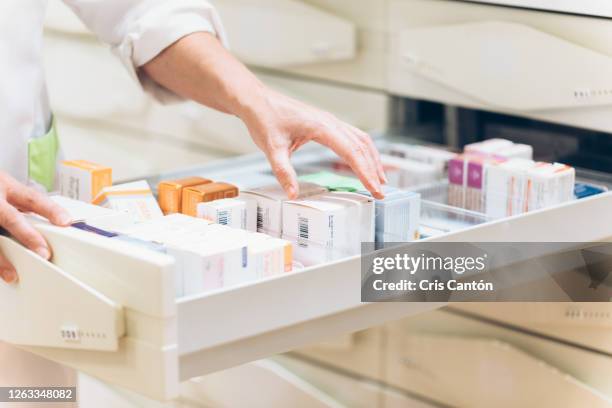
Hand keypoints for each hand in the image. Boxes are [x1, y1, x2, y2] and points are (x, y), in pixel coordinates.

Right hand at [0, 172, 71, 282]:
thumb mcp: (7, 187)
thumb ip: (24, 204)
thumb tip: (56, 221)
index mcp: (6, 186)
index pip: (32, 198)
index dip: (50, 209)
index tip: (65, 221)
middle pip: (10, 218)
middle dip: (28, 236)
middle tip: (44, 253)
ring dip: (1, 258)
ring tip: (12, 274)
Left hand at [241, 89, 386, 198]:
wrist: (257, 100)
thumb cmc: (264, 119)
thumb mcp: (272, 149)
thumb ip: (284, 172)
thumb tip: (292, 194)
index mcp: (321, 126)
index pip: (351, 152)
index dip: (365, 172)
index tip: (374, 188)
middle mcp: (330, 122)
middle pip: (361, 147)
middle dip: (373, 170)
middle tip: (381, 192)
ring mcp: (330, 121)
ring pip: (361, 140)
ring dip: (372, 159)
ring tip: (380, 179)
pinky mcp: (326, 123)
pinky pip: (352, 136)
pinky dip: (363, 150)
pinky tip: (365, 161)